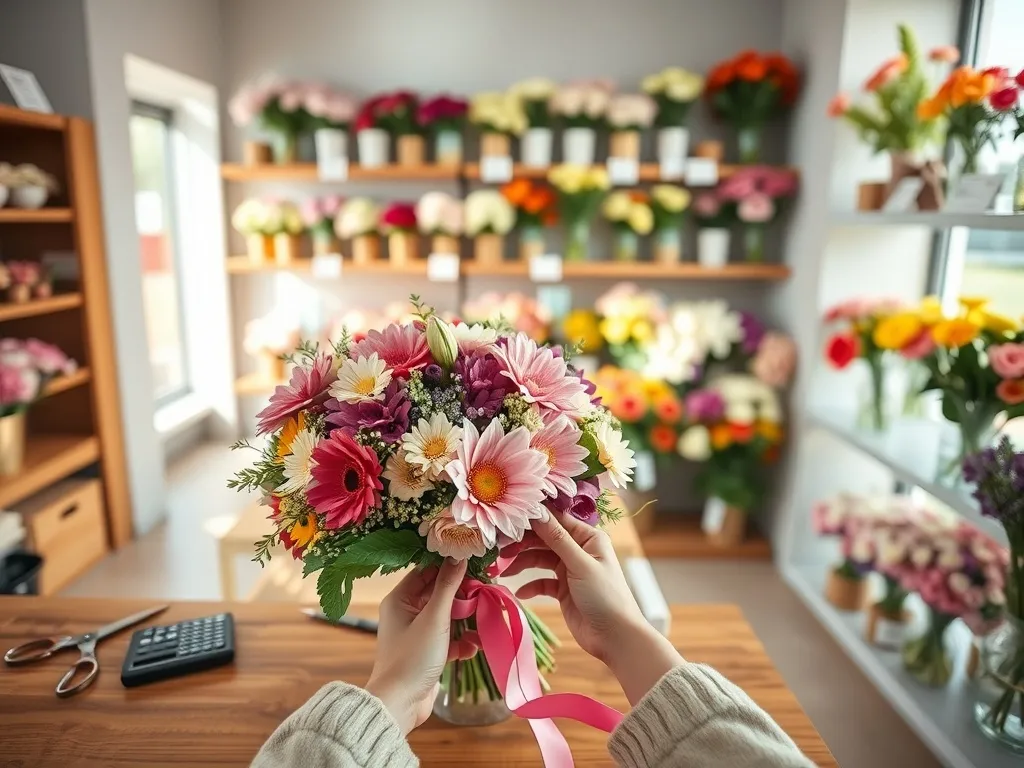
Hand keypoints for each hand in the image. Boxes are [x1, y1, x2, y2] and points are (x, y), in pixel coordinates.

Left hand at [366, 559, 477, 733]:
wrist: (400, 705)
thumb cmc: (412, 658)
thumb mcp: (434, 618)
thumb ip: (447, 586)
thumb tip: (458, 554)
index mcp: (399, 599)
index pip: (425, 571)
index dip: (448, 567)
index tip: (473, 565)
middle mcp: (405, 613)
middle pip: (438, 593)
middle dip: (461, 595)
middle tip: (483, 592)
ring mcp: (416, 633)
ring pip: (445, 617)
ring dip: (464, 620)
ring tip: (482, 619)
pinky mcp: (426, 652)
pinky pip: (447, 639)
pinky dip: (460, 642)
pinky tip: (472, 647)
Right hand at [504, 513, 683, 704]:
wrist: (615, 638)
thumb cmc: (605, 596)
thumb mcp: (580, 565)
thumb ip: (557, 538)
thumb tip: (537, 511)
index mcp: (588, 538)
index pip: (556, 520)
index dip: (533, 519)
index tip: (508, 521)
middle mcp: (579, 550)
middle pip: (544, 539)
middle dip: (522, 544)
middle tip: (499, 551)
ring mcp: (570, 570)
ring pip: (539, 559)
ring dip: (522, 564)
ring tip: (503, 572)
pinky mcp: (563, 590)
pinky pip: (542, 582)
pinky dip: (531, 586)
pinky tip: (520, 593)